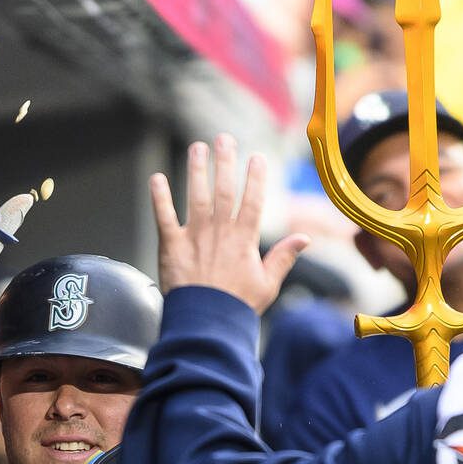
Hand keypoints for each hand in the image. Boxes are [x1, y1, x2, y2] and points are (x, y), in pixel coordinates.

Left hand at [151, 135, 309, 313]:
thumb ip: (284, 258)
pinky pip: (163, 216)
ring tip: (196, 148)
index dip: (256, 177)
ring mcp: (194, 236)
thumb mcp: (267, 284)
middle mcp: (220, 231)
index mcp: (244, 239)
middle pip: (223, 189)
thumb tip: (305, 239)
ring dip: (196, 169)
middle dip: (225, 161)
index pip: (253, 200)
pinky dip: (159, 197)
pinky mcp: (171, 246)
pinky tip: (156, 178)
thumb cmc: (237, 307)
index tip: (257, 157)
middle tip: (224, 138)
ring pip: (196, 195)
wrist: (206, 324)